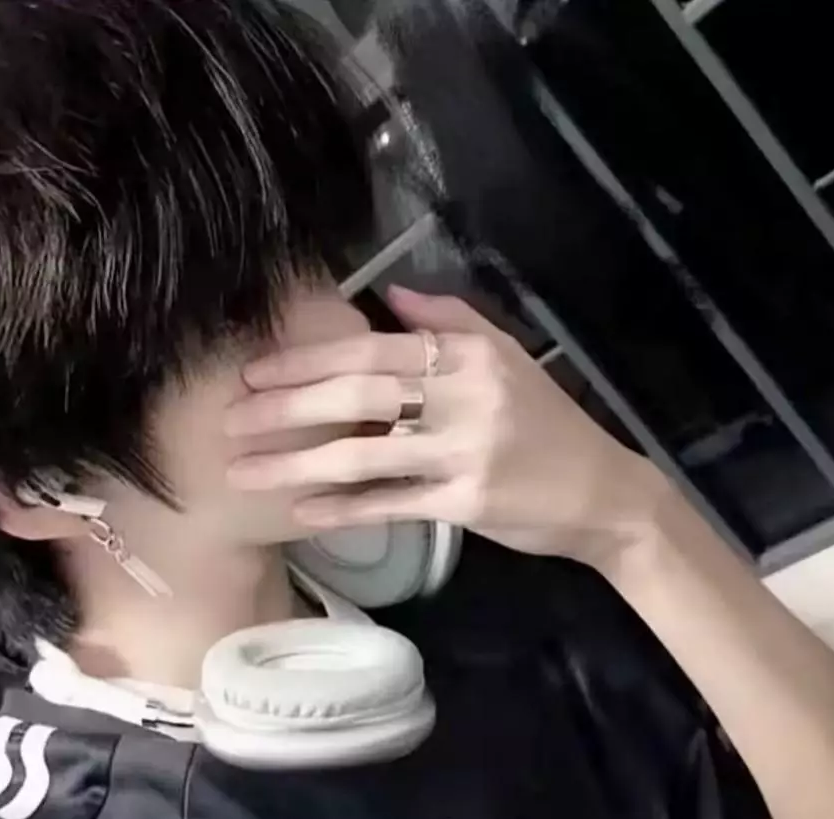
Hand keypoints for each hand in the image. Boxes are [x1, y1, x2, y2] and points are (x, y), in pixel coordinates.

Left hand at [226, 286, 665, 569]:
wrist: (603, 494)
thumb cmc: (547, 425)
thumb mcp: (507, 357)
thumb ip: (449, 320)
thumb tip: (388, 291)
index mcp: (468, 355)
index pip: (372, 350)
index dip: (307, 361)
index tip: (254, 373)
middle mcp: (465, 396)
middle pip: (357, 396)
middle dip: (286, 408)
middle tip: (231, 419)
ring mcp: (465, 452)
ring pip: (363, 454)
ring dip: (296, 463)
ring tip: (245, 472)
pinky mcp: (467, 503)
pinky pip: (391, 504)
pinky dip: (343, 508)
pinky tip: (302, 511)